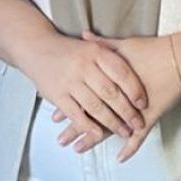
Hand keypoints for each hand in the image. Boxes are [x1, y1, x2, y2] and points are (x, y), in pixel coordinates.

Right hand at [19, 30, 148, 151]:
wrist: (37, 47)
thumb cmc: (69, 50)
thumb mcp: (93, 46)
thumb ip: (113, 55)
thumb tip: (139, 70)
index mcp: (96, 52)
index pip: (121, 73)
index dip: (134, 90)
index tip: (143, 104)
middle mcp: (84, 66)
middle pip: (111, 93)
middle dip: (126, 112)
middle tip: (137, 123)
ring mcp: (70, 81)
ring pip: (95, 106)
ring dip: (111, 122)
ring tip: (123, 131)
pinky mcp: (57, 95)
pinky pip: (75, 114)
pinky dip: (88, 126)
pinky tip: (98, 133)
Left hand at [52, 31, 180, 161]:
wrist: (179, 58)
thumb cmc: (151, 51)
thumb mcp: (123, 46)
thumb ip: (101, 45)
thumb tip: (83, 35)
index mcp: (108, 82)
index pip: (84, 98)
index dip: (69, 107)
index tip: (55, 116)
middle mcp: (118, 99)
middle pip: (91, 116)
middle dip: (75, 129)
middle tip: (60, 140)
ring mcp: (133, 111)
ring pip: (109, 130)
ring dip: (92, 140)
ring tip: (77, 149)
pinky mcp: (149, 117)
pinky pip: (138, 138)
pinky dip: (130, 148)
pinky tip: (119, 159)